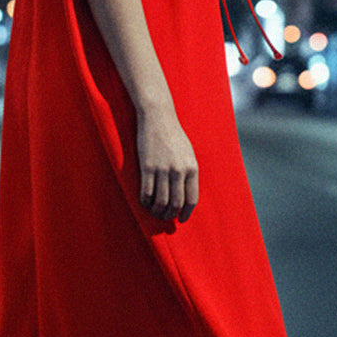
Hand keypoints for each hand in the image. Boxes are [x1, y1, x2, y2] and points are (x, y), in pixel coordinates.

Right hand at [137, 107, 198, 221]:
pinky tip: (144, 203)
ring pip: (161, 201)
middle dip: (170, 215)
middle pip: (176, 203)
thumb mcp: (188, 153)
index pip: (191, 199)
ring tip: (154, 213)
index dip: (186, 213)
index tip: (181, 219)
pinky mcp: (147, 167)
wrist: (158, 118)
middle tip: (165, 218)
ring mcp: (163, 169)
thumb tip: (185, 193)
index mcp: (192, 168)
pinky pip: (147, 192)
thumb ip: (188, 172)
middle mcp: (179, 171)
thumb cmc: (173, 135)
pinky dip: (145, 202)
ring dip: (157, 211)